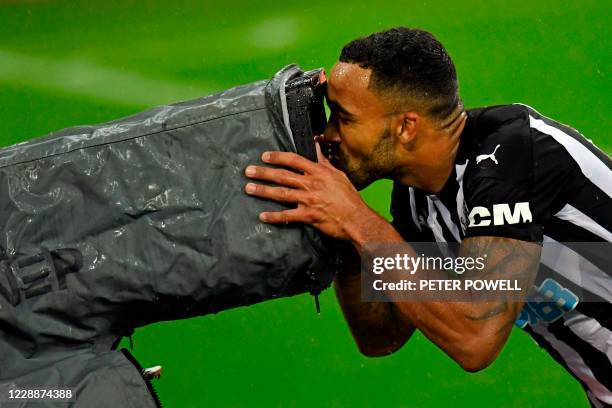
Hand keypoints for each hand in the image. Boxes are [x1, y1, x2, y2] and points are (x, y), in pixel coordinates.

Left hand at [244, 140, 373, 239]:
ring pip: (281, 193)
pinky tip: (262, 216)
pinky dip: (274, 216)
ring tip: (249, 188)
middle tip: (248, 171)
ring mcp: (309, 200)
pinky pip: (288, 216)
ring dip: (263, 191)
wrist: (357, 219)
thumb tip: (316, 146)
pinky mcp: (308, 216)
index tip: (264, 156)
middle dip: (264, 172)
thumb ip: (324, 162)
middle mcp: (312, 184)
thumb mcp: (339, 175)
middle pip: (283, 175)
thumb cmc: (349, 198)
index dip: (277, 157)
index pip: (294, 160)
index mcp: (319, 172)